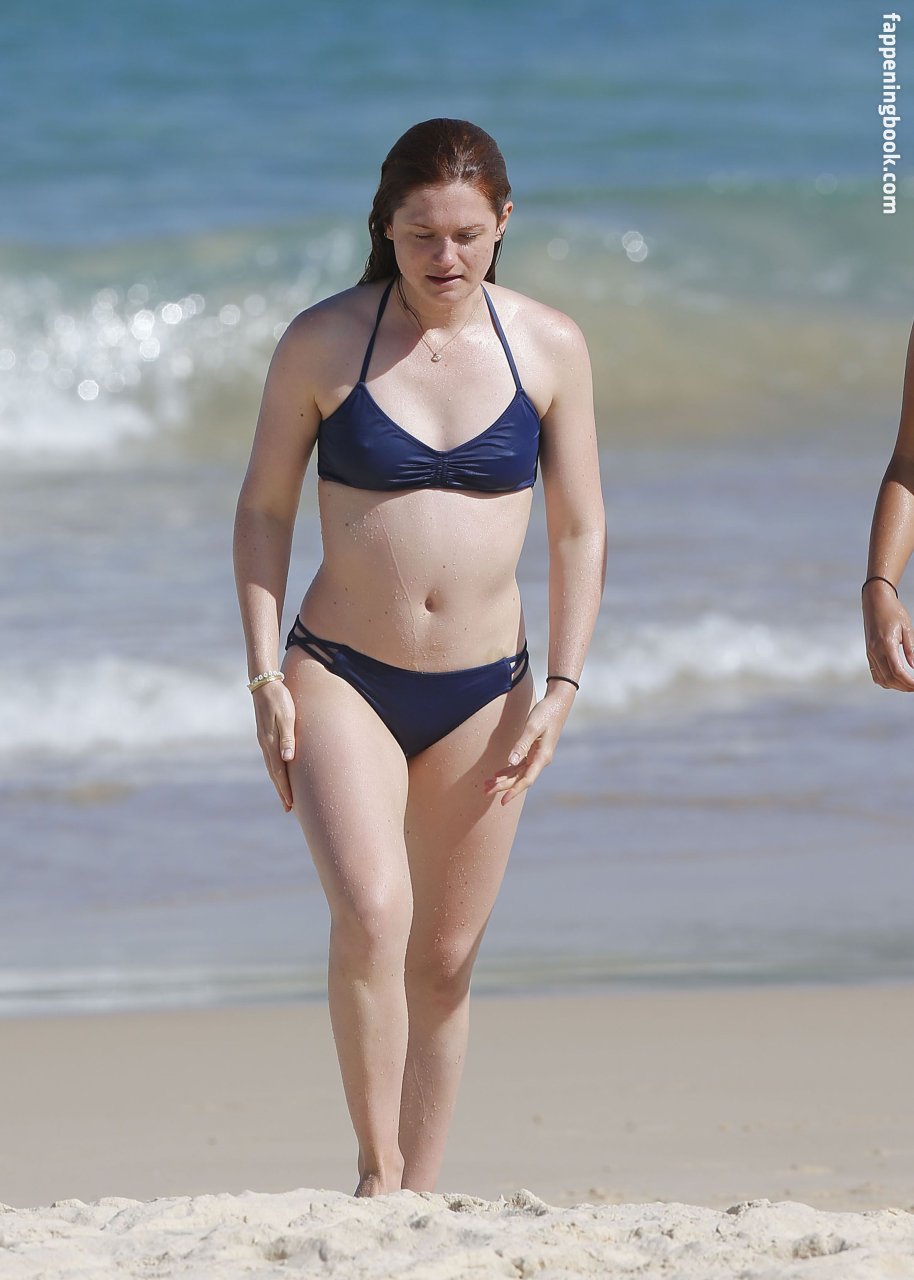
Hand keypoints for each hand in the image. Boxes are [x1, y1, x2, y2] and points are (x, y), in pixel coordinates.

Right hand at [251, 679, 296, 809]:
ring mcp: (264, 740)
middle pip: (274, 773)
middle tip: (288, 808)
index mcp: (271, 742)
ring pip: (272, 767)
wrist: (264, 684)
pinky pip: (270, 758)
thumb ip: (288, 738)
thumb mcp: (287, 717)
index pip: (279, 772)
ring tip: (286, 795)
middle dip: (282, 791)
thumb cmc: (280, 700)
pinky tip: (280, 772)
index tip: (290, 804)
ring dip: (279, 782)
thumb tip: (288, 759)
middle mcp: (265, 744)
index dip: (285, 789)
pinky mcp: (265, 735)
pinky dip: (276, 770)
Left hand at [484, 685, 575, 804]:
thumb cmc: (546, 713)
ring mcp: (537, 755)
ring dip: (503, 779)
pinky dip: (508, 769)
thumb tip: (511, 762)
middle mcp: (540, 759)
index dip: (514, 791)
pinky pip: (520, 764)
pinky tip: (498, 773)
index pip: (526, 780)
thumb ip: (521, 745)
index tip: (502, 801)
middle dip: (503, 786)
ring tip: (487, 785)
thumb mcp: (532, 727)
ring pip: (518, 772)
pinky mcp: (534, 750)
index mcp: (542, 757)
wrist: (558, 702)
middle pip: (520, 778)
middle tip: (485, 792)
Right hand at [863, 582, 913, 690]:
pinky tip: (896, 680)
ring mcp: (870, 654)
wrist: (875, 602)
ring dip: (895, 686)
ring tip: (908, 685)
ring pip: (881, 679)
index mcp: (885, 644)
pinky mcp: (869, 654)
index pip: (898, 672)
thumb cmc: (893, 611)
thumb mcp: (907, 628)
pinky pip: (876, 674)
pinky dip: (886, 681)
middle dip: (904, 687)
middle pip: (889, 679)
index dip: (909, 683)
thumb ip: (911, 649)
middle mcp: (875, 652)